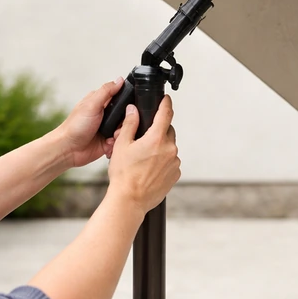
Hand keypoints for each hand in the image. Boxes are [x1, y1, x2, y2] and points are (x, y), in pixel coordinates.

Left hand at [54, 78, 123, 168]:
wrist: (68, 149)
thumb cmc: (75, 126)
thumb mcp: (92, 105)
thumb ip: (106, 91)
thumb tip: (119, 80)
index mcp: (100, 102)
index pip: (120, 97)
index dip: (127, 102)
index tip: (130, 108)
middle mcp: (105, 114)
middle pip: (126, 114)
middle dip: (125, 121)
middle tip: (118, 125)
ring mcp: (107, 128)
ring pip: (125, 128)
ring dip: (121, 133)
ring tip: (112, 136)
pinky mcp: (109, 141)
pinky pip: (121, 141)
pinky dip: (117, 143)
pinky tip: (109, 143)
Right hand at [106, 96, 180, 213]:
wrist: (130, 199)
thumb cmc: (123, 175)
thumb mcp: (122, 145)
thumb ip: (130, 124)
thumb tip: (133, 110)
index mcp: (156, 139)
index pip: (165, 114)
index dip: (166, 103)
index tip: (166, 99)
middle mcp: (169, 149)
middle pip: (167, 131)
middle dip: (157, 131)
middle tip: (142, 140)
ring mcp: (174, 162)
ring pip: (169, 147)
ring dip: (160, 147)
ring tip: (143, 158)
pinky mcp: (175, 174)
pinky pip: (170, 161)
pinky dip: (163, 160)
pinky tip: (149, 168)